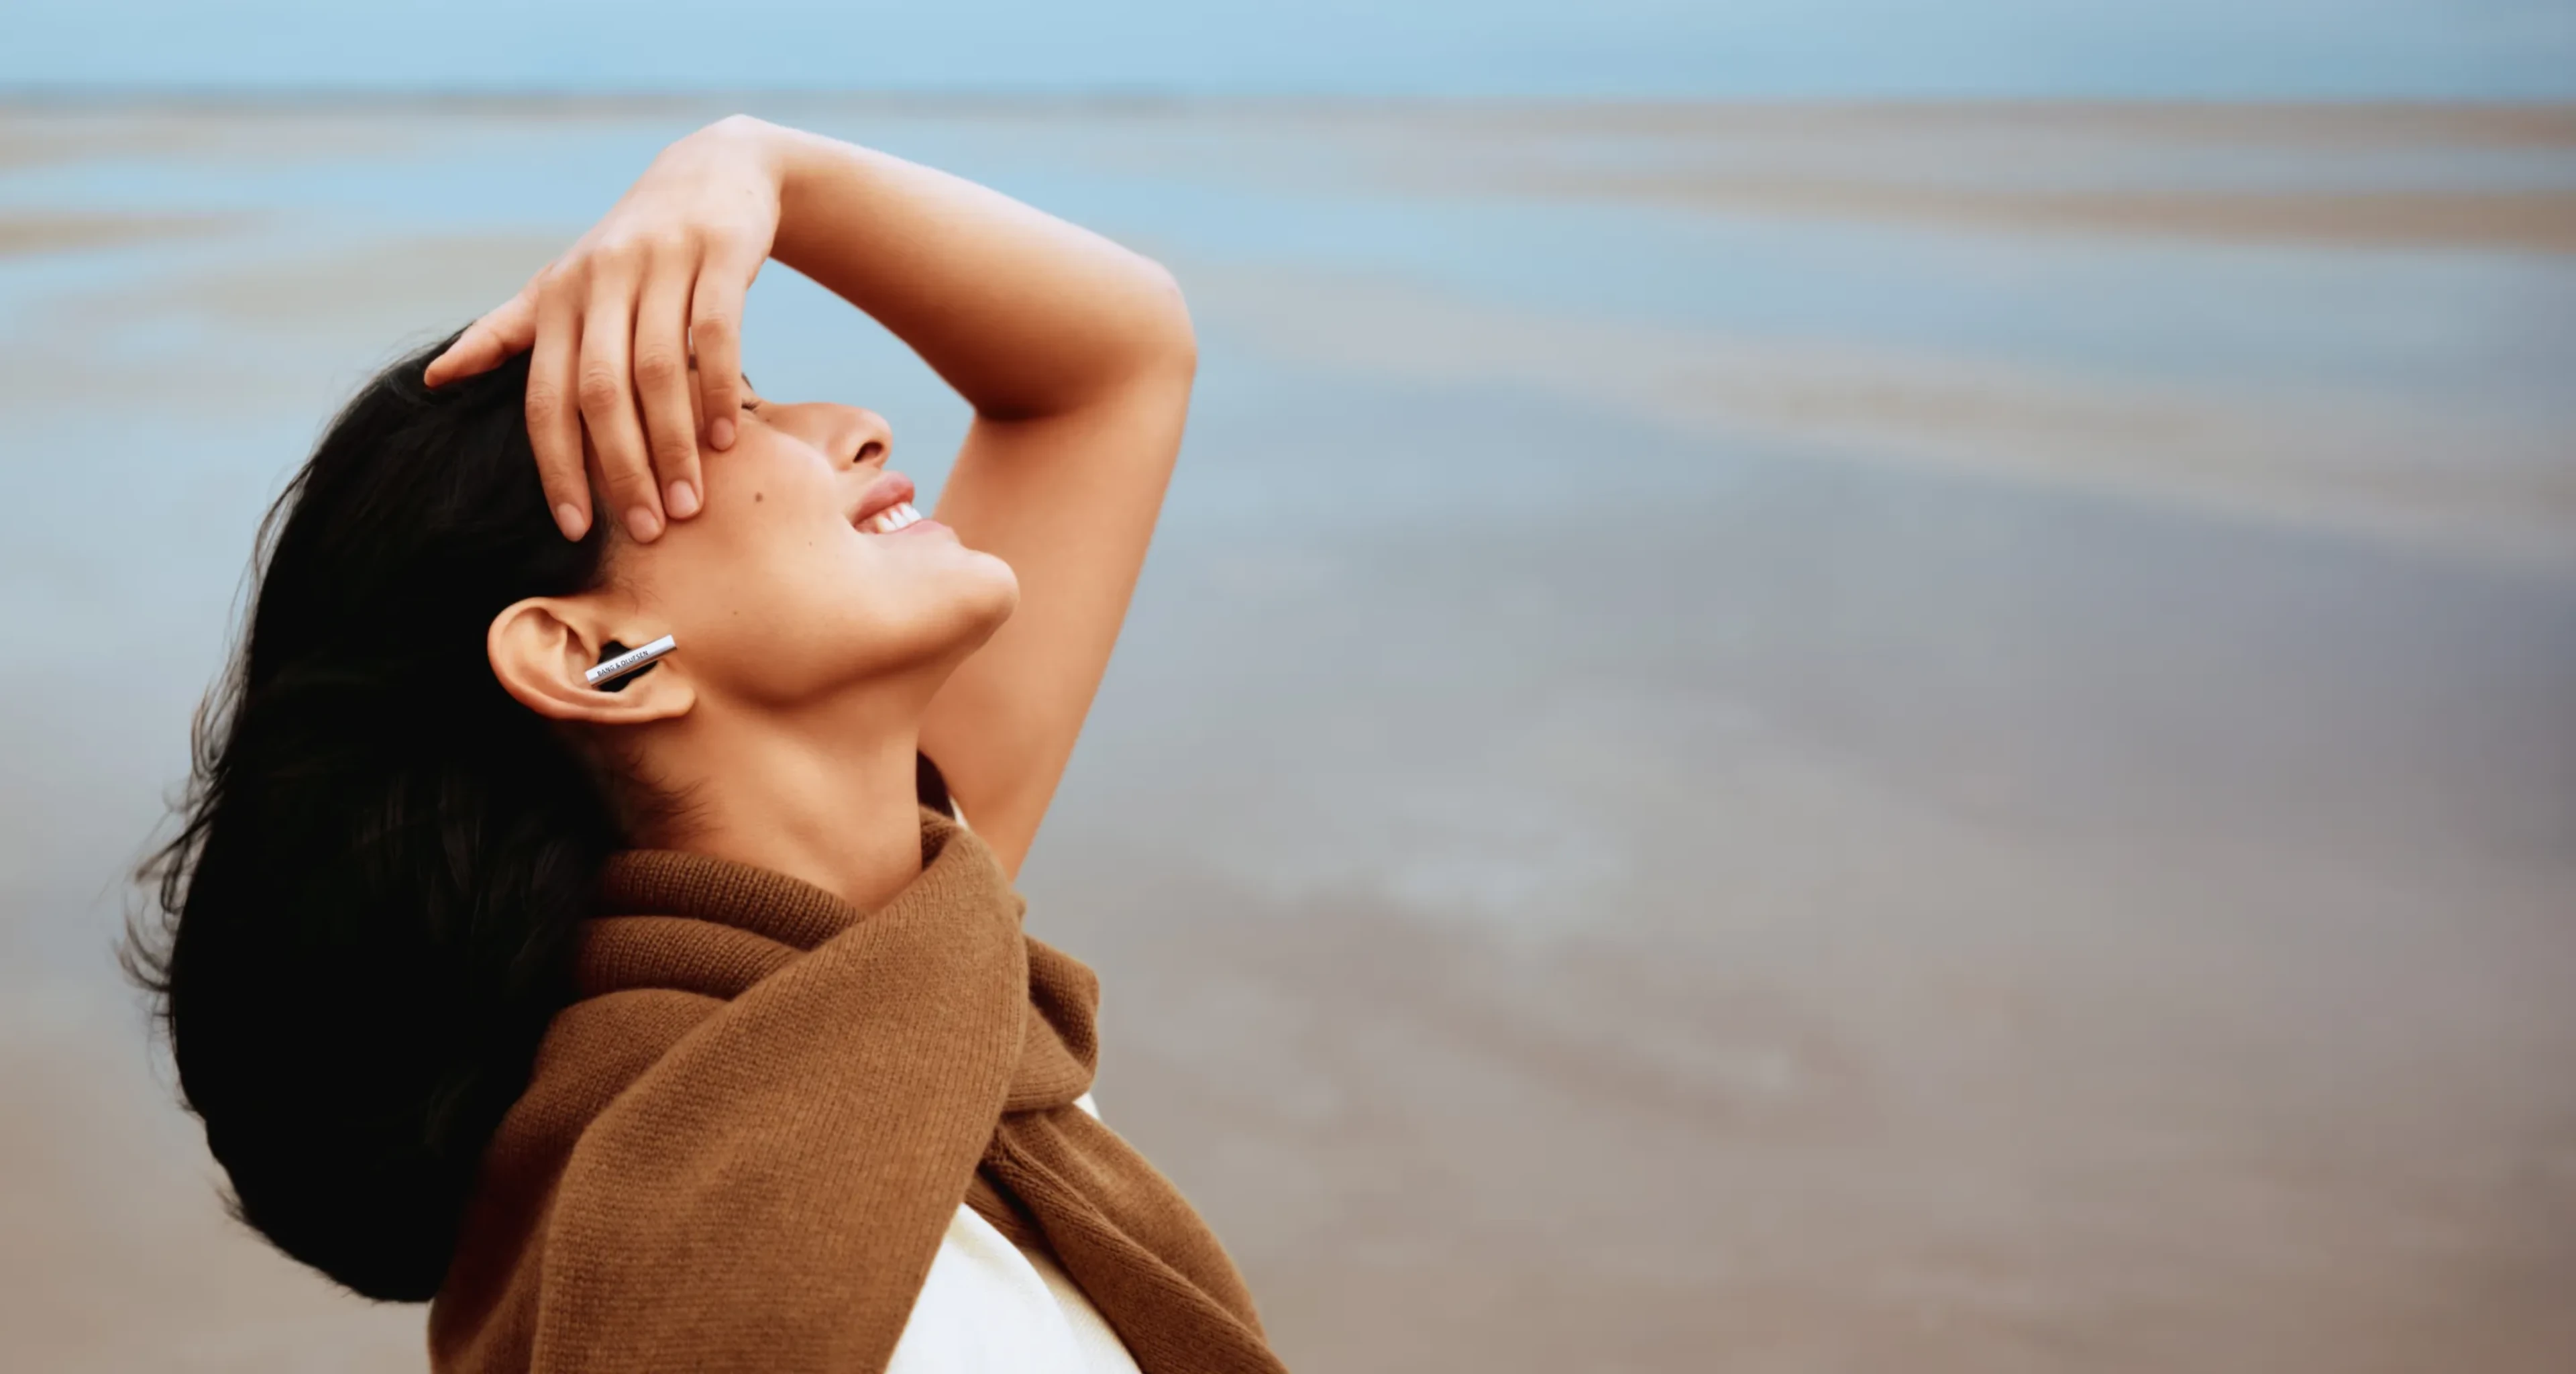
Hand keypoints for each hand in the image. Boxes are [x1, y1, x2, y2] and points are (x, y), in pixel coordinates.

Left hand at [424, 116, 786, 540]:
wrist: (710, 173)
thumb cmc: (629, 249)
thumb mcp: (563, 285)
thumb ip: (506, 333)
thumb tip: (432, 378)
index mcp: (556, 298)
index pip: (545, 396)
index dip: (555, 466)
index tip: (572, 528)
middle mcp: (600, 280)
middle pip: (601, 392)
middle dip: (622, 468)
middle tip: (648, 530)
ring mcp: (660, 264)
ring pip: (660, 371)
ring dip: (674, 445)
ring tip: (690, 504)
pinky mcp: (718, 255)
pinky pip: (717, 334)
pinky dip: (721, 390)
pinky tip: (728, 439)